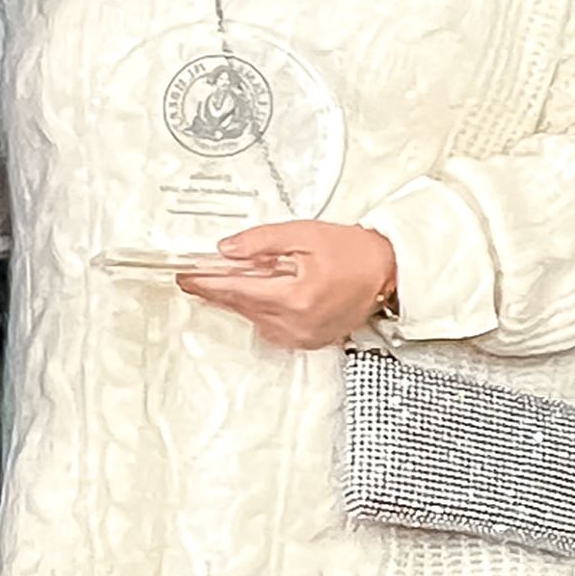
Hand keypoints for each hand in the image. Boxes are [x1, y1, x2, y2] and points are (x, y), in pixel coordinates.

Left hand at [175, 219, 398, 350]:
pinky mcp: (309, 341)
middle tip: (195, 278)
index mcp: (296, 297)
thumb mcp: (306, 234)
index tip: (185, 276)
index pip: (237, 290)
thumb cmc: (354, 252)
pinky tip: (259, 296)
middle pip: (241, 306)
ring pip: (254, 318)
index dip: (207, 283)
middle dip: (218, 290)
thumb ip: (262, 241)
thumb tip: (227, 249)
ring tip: (227, 282)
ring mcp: (303, 336)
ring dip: (239, 300)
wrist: (389, 272)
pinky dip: (260, 312)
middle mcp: (297, 322)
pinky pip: (271, 328)